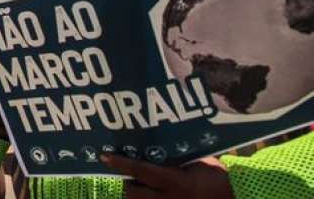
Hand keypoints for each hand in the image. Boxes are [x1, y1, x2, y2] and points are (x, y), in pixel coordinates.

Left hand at [102, 154, 232, 198]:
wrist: (240, 197)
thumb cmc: (220, 178)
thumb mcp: (198, 163)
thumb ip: (176, 159)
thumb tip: (155, 150)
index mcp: (177, 182)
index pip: (141, 171)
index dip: (120, 164)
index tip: (103, 156)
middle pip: (134, 194)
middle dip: (125, 184)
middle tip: (122, 175)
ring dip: (135, 197)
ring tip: (133, 187)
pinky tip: (150, 195)